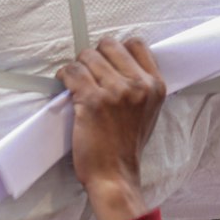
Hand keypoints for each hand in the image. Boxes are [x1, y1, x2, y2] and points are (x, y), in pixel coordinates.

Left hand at [56, 37, 165, 219]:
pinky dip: (64, 75)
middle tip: (88, 73)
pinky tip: (65, 84)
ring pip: (88, 57)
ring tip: (76, 82)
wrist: (115, 175)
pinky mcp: (93, 100)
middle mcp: (138, 85)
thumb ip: (139, 86)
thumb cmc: (126, 147)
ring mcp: (116, 92)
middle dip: (94, 56)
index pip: (136, 44)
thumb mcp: (147, 112)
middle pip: (109, 45)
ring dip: (78, 67)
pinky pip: (72, 72)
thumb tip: (116, 64)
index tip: (106, 62)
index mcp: (155, 86)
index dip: (116, 50)